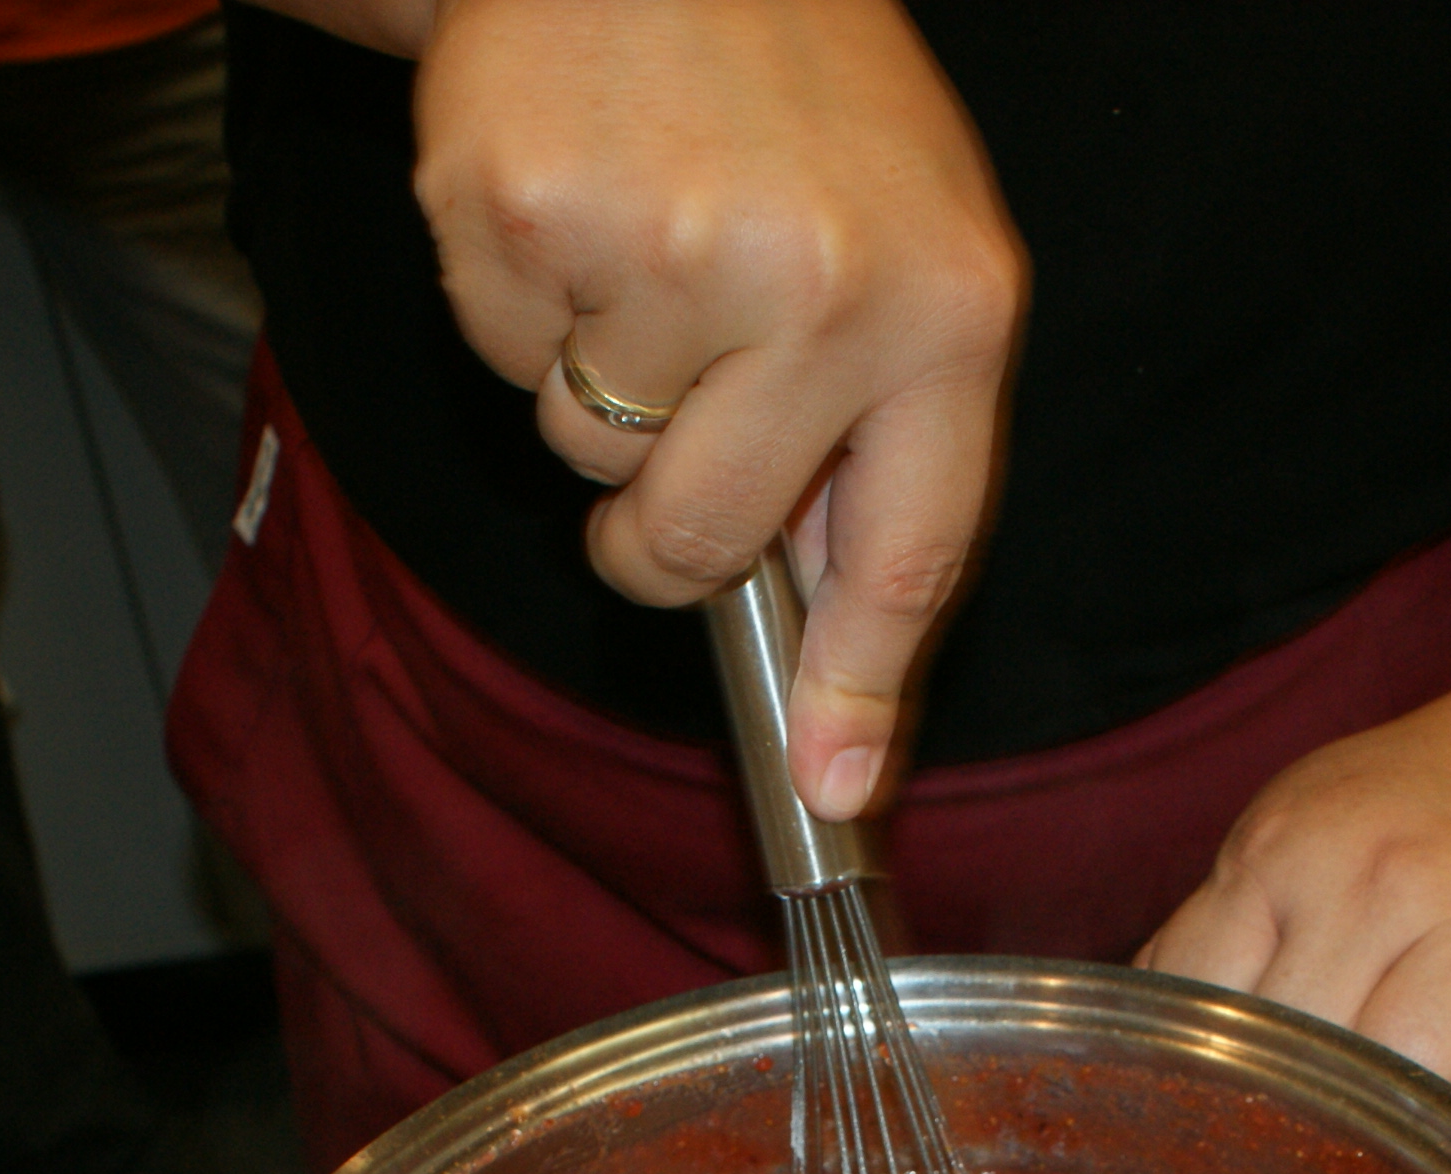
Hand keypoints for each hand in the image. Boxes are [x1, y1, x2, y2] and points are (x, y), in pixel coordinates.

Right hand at [409, 0, 1024, 817]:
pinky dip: (522, 304)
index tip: (835, 796)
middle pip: (700, 545)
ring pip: (590, 460)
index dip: (863, 693)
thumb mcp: (910, 247)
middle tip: (670, 420)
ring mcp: (665, 248)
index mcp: (947, 304)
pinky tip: (579, 202)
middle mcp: (821, 284)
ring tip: (645, 244)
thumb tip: (833, 691)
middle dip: (662, 530)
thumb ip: (885, 450)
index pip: (912, 552)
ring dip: (596, 388)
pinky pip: (503, 360)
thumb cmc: (797, 101)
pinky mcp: (524, 212)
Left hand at [1139, 684, 1450, 1136]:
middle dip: (1309, 1121)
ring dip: (1405, 1129)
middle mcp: (1393, 876)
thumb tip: (1136, 1047)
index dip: (1208, 1086)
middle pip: (1313, 1059)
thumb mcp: (1299, 833)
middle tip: (1317, 1158)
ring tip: (1403, 1138)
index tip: (1215, 1132)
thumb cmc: (1433, 813)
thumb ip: (1222, 932)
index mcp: (1292, 847)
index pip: (1210, 1008)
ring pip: (1418, 1081)